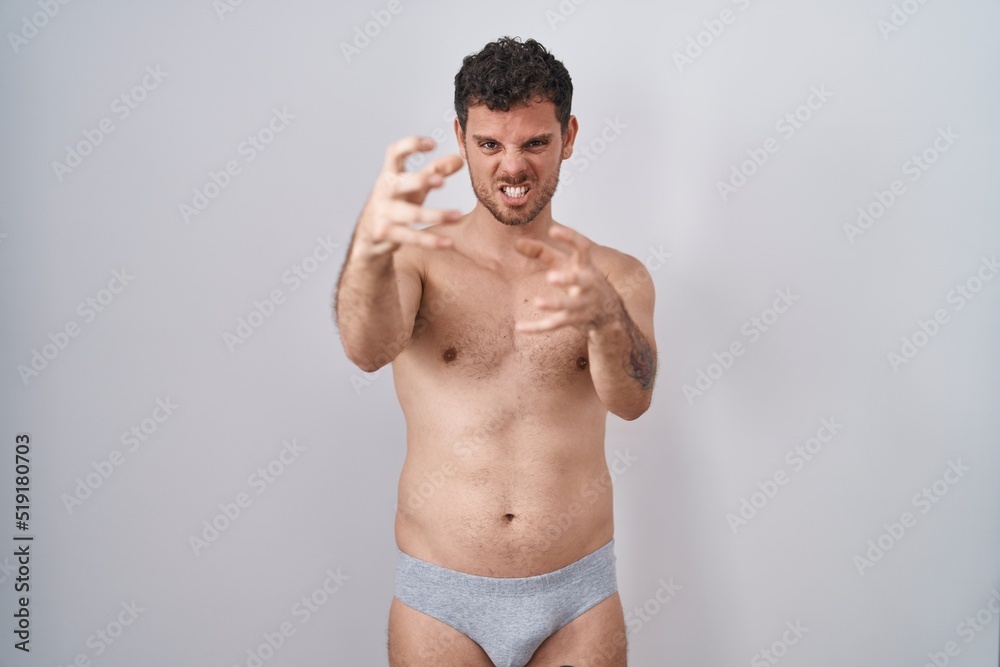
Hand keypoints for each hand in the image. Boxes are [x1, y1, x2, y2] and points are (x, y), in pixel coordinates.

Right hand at [354, 136, 464, 257]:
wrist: (368, 239)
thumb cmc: (395, 205)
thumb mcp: (413, 187)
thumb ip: (434, 171)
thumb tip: (459, 160)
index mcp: (390, 175)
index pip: (395, 153)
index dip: (411, 145)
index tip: (432, 144)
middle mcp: (384, 192)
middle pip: (401, 183)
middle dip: (420, 181)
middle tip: (440, 180)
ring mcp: (383, 213)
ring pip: (411, 214)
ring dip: (436, 215)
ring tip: (458, 216)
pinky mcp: (386, 234)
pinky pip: (412, 238)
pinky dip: (431, 241)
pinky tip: (447, 243)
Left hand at [514, 224, 621, 333]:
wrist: (610, 311)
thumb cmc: (582, 279)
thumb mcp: (566, 264)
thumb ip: (543, 252)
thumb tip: (516, 243)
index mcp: (586, 265)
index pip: (583, 248)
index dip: (570, 238)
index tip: (553, 230)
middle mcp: (588, 284)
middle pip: (582, 281)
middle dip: (569, 279)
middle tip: (551, 277)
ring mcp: (584, 304)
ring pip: (571, 306)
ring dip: (556, 304)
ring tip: (538, 302)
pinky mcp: (576, 320)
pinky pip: (556, 324)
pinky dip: (537, 327)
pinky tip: (520, 327)